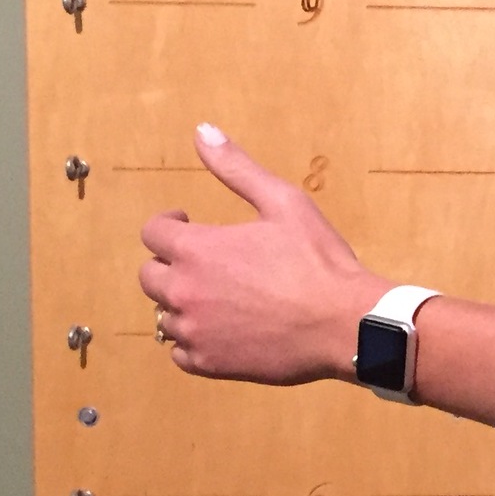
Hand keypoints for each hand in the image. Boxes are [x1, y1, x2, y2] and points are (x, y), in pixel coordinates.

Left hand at [138, 125, 387, 382]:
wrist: (345, 324)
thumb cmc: (319, 261)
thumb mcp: (283, 202)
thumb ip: (237, 168)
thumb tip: (203, 132)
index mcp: (196, 248)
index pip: (152, 233)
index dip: (169, 224)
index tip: (189, 224)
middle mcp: (184, 291)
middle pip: (149, 277)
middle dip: (171, 264)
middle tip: (204, 263)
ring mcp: (194, 331)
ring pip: (164, 316)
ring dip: (182, 304)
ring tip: (216, 298)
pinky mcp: (209, 363)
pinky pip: (180, 353)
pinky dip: (194, 341)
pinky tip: (221, 330)